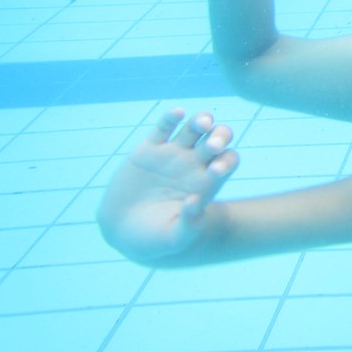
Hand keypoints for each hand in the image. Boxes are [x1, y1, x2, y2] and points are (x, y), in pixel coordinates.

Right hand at [98, 109, 238, 263]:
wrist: (123, 230)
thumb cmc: (156, 238)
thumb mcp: (175, 238)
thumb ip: (190, 225)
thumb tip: (196, 202)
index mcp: (207, 181)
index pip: (228, 161)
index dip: (228, 161)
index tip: (217, 170)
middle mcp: (194, 163)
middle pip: (218, 138)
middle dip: (221, 136)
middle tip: (213, 146)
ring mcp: (173, 153)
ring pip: (194, 127)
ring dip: (201, 121)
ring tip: (202, 124)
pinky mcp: (149, 148)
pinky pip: (163, 127)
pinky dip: (171, 118)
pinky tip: (177, 113)